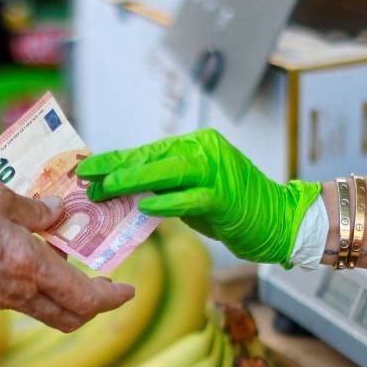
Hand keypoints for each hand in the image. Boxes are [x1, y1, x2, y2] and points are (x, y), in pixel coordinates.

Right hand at [0, 182, 134, 331]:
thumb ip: (34, 209)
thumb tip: (60, 213)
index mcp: (28, 266)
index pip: (86, 298)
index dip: (113, 297)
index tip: (129, 289)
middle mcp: (18, 292)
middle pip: (73, 316)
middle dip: (97, 304)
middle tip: (108, 282)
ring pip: (50, 312)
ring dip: (70, 296)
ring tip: (71, 262)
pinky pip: (26, 302)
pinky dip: (43, 289)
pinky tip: (37, 259)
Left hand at [75, 129, 321, 265]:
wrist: (281, 220)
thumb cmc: (233, 210)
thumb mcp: (193, 193)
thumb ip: (164, 188)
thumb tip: (122, 194)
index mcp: (195, 146)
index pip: (146, 151)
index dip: (114, 159)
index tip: (85, 167)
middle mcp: (204, 151)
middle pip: (152, 156)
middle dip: (115, 166)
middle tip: (84, 175)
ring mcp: (217, 171)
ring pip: (168, 171)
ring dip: (135, 179)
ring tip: (107, 187)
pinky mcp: (226, 196)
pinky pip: (191, 198)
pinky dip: (168, 202)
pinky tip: (145, 207)